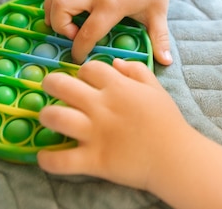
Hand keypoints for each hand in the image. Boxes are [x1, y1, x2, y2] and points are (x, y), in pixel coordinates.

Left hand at [37, 59, 187, 188]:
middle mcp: (102, 106)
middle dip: (51, 83)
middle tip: (51, 88)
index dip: (82, 72)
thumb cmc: (168, 122)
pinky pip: (60, 160)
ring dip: (46, 116)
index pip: (88, 68)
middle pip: (61, 85)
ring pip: (55, 117)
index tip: (84, 80)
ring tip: (48, 118)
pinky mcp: (93, 160)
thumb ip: (136, 71)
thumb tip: (115, 62)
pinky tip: (46, 155)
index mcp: (118, 87)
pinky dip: (48, 159)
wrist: (176, 157)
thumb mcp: (156, 89)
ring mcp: (95, 133)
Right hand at [43, 0, 177, 63]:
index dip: (80, 49)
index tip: (79, 58)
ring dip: (51, 6)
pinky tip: (67, 4)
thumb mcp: (159, 13)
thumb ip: (160, 39)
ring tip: (58, 22)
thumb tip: (166, 62)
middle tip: (71, 35)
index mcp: (112, 4)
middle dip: (58, 24)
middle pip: (61, 4)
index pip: (88, 31)